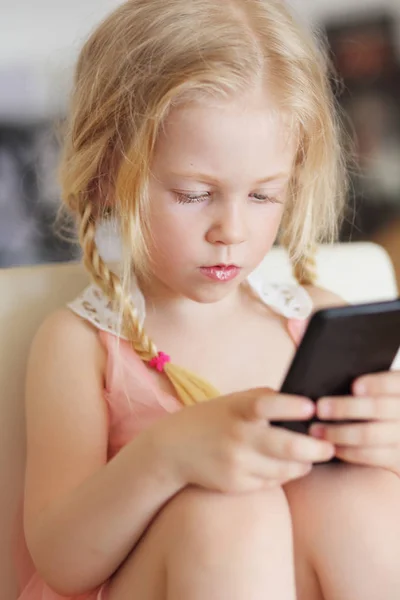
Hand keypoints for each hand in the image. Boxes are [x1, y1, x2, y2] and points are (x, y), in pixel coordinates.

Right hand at [150, 388, 334, 493]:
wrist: (174, 448)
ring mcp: (237, 463)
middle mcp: (238, 437)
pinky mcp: (236, 484)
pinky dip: (283, 474)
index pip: (267, 405)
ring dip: (304, 463)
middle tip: (330, 445)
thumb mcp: (235, 400)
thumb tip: (310, 405)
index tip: (313, 407)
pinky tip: (282, 465)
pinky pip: (272, 482)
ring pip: (286, 469)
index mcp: (238, 409)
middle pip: (287, 447)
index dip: (292, 406)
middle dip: (317, 448)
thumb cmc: (214, 418)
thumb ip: (266, 401)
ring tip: (311, 456)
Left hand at [310, 371, 399, 476]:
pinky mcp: (399, 460)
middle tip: (320, 408)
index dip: (378, 384)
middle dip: (345, 408)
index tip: (355, 386)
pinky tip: (330, 446)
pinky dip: (347, 451)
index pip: (395, 383)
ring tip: (315, 430)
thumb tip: (306, 337)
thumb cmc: (377, 401)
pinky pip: (370, 456)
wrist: (396, 433)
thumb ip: (353, 367)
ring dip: (338, 433)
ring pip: (370, 434)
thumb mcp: (376, 385)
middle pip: (378, 408)